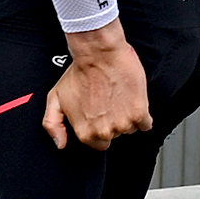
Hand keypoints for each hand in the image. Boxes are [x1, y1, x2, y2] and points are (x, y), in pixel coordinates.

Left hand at [44, 25, 152, 148]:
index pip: (98, 144)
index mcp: (85, 131)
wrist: (99, 54)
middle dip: (114, 121)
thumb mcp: (56, 98)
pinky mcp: (139, 114)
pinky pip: (146, 124)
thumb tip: (60, 143)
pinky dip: (142, 114)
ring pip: (131, 129)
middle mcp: (104, 131)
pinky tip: (132, 100)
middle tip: (110, 102)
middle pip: (115, 136)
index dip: (100, 127)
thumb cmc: (80, 71)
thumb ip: (53, 124)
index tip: (100, 114)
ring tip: (119, 97)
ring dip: (128, 116)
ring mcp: (122, 124)